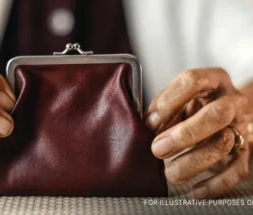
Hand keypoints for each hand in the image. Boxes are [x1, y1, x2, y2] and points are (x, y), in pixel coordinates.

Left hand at [145, 68, 249, 198]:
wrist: (230, 109)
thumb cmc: (195, 103)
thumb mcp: (179, 97)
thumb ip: (163, 106)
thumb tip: (147, 126)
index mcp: (212, 80)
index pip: (192, 81)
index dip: (168, 102)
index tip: (149, 123)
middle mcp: (231, 101)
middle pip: (216, 115)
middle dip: (184, 135)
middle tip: (158, 149)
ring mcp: (241, 126)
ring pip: (224, 144)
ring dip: (194, 162)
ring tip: (170, 173)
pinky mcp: (245, 150)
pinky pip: (237, 170)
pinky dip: (216, 184)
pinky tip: (196, 192)